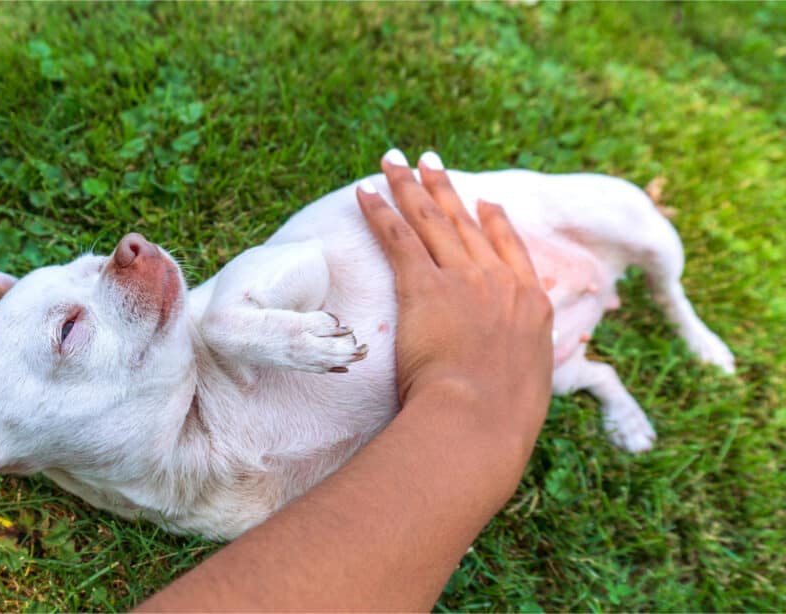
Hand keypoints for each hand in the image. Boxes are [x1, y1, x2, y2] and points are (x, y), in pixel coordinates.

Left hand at [357, 149, 553, 473]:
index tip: (483, 201)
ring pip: (431, 219)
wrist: (481, 416)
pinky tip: (365, 191)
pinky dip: (380, 211)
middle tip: (428, 161)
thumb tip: (511, 376)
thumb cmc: (503, 418)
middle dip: (444, 188)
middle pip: (466, 222)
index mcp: (530, 304)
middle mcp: (498, 281)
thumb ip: (519, 366)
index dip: (494, 220)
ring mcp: (462, 278)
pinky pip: (398, 236)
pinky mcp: (423, 285)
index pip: (511, 248)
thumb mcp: (528, 387)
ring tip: (393, 160)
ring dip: (409, 186)